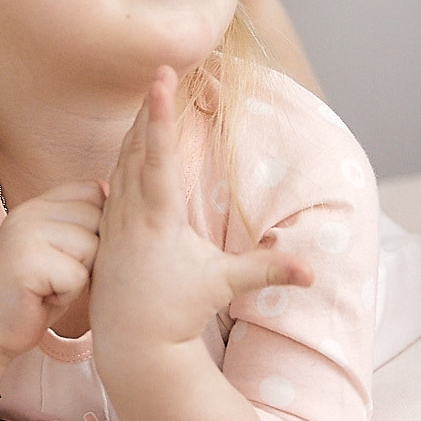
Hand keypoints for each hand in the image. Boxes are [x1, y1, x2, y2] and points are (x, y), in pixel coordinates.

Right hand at [0, 181, 105, 367]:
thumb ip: (81, 223)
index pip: (93, 190)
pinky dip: (69, 294)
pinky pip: (78, 276)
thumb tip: (114, 194)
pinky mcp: (26, 261)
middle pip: (98, 219)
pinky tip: (44, 297)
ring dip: (80, 277)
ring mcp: (25, 233)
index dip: (99, 224)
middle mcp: (29, 211)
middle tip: (59, 275)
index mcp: (38, 204)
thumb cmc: (34, 295)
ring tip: (52, 285)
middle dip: (91, 255)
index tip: (74, 253)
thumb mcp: (60, 250)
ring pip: (92, 247)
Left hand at [90, 68, 311, 365]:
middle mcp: (128, 213)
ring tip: (148, 104)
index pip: (158, 153)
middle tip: (159, 74)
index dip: (160, 112)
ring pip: (120, 165)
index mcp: (156, 218)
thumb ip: (267, 269)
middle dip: (149, 110)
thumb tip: (314, 272)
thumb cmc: (177, 313)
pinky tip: (127, 152)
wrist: (133, 346)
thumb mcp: (223, 286)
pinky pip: (111, 186)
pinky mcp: (107, 233)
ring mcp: (113, 222)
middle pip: (135, 148)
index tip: (159, 78)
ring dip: (135, 133)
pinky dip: (121, 162)